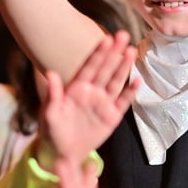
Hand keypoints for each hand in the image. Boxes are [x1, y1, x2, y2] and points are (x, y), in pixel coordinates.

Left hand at [38, 31, 138, 167]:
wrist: (62, 153)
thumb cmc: (52, 131)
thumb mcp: (49, 113)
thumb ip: (53, 94)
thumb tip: (50, 73)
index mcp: (76, 88)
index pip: (89, 67)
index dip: (98, 53)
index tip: (106, 38)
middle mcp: (92, 92)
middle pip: (105, 69)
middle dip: (114, 52)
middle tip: (123, 35)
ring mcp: (103, 103)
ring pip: (116, 81)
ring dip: (124, 67)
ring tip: (131, 51)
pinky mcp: (112, 116)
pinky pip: (123, 102)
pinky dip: (130, 92)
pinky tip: (137, 81)